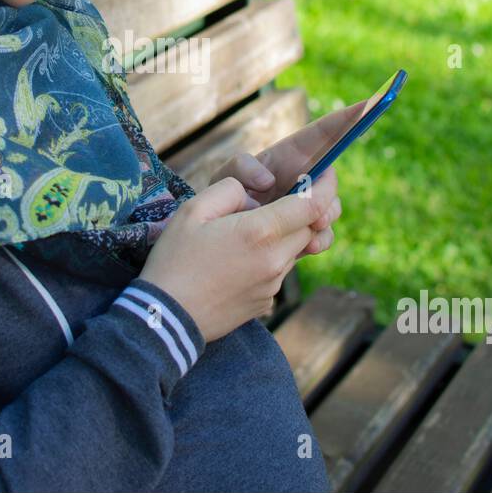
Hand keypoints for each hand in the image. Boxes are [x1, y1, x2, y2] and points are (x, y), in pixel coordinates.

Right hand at [139, 170, 337, 340]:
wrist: (165, 318)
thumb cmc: (175, 260)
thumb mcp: (193, 210)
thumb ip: (230, 190)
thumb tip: (252, 194)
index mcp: (260, 232)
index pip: (314, 205)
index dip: (326, 186)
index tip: (326, 174)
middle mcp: (275, 260)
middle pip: (308, 228)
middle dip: (300, 212)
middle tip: (273, 202)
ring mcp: (273, 285)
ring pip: (293, 250)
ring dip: (280, 236)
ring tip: (242, 236)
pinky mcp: (266, 302)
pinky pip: (277, 272)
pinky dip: (267, 260)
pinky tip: (235, 262)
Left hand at [205, 98, 364, 256]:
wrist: (220, 232)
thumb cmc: (223, 195)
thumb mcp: (226, 175)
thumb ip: (242, 168)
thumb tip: (268, 182)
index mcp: (290, 156)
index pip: (323, 134)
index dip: (347, 118)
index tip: (367, 105)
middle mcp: (304, 177)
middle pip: (331, 178)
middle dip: (330, 190)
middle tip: (319, 204)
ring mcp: (306, 204)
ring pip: (331, 207)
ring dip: (325, 216)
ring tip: (311, 226)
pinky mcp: (304, 230)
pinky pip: (322, 234)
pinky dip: (319, 239)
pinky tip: (309, 245)